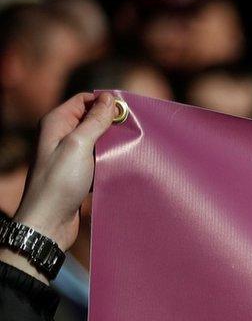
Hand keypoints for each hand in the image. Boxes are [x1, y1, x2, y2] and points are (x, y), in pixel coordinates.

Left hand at [14, 92, 122, 255]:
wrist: (49, 221)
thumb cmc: (58, 183)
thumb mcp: (78, 146)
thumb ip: (94, 121)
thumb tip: (109, 99)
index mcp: (56, 123)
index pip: (84, 100)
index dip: (105, 102)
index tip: (127, 111)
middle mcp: (60, 135)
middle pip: (92, 118)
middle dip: (112, 123)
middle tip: (133, 131)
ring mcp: (69, 154)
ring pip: (98, 139)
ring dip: (113, 143)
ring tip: (130, 149)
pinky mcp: (78, 171)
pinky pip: (98, 158)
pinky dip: (110, 159)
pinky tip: (121, 165)